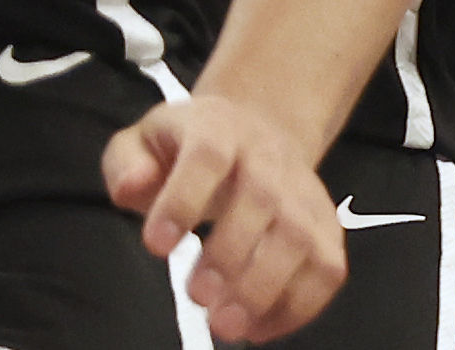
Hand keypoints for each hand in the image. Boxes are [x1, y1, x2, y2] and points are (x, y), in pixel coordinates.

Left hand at [101, 90, 343, 342]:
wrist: (256, 133)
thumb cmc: (188, 148)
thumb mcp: (143, 141)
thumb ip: (126, 163)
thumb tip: (130, 188)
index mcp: (217, 127)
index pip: (206, 156)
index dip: (182, 200)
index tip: (156, 246)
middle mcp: (269, 156)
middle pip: (261, 200)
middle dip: (229, 256)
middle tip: (196, 297)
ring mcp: (304, 193)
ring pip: (301, 239)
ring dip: (265, 290)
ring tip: (225, 326)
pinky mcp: (327, 229)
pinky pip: (326, 272)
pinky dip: (298, 308)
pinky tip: (257, 328)